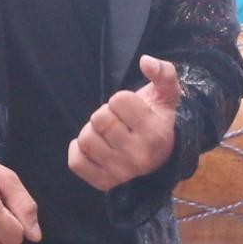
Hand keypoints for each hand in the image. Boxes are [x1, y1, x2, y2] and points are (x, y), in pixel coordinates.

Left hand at [68, 56, 181, 191]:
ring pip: (85, 139)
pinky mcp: (103, 182)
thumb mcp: (167, 93)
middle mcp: (139, 157)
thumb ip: (163, 72)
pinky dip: (78, 150)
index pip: (119, 100)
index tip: (130, 109)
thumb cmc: (157, 118)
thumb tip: (145, 61)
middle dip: (105, 114)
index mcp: (155, 133)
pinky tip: (92, 146)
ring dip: (92, 131)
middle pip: (99, 119)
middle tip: (117, 121)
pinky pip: (76, 162)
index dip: (120, 99)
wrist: (159, 154)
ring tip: (107, 134)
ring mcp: (121, 173)